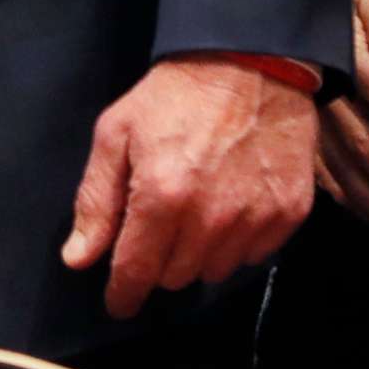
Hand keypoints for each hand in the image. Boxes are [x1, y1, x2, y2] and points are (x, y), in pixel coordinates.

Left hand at [61, 54, 315, 317]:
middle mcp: (211, 219)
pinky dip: (234, 242)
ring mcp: (255, 220)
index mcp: (161, 197)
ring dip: (195, 254)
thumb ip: (96, 200)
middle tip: (154, 222)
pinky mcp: (289, 215)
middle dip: (156, 260)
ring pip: (213, 272)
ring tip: (191, 208)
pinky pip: (252, 256)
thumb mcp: (116, 134)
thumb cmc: (173, 96)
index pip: (137, 272)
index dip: (123, 294)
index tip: (117, 304)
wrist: (249, 65)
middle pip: (174, 277)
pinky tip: (226, 206)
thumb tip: (79, 258)